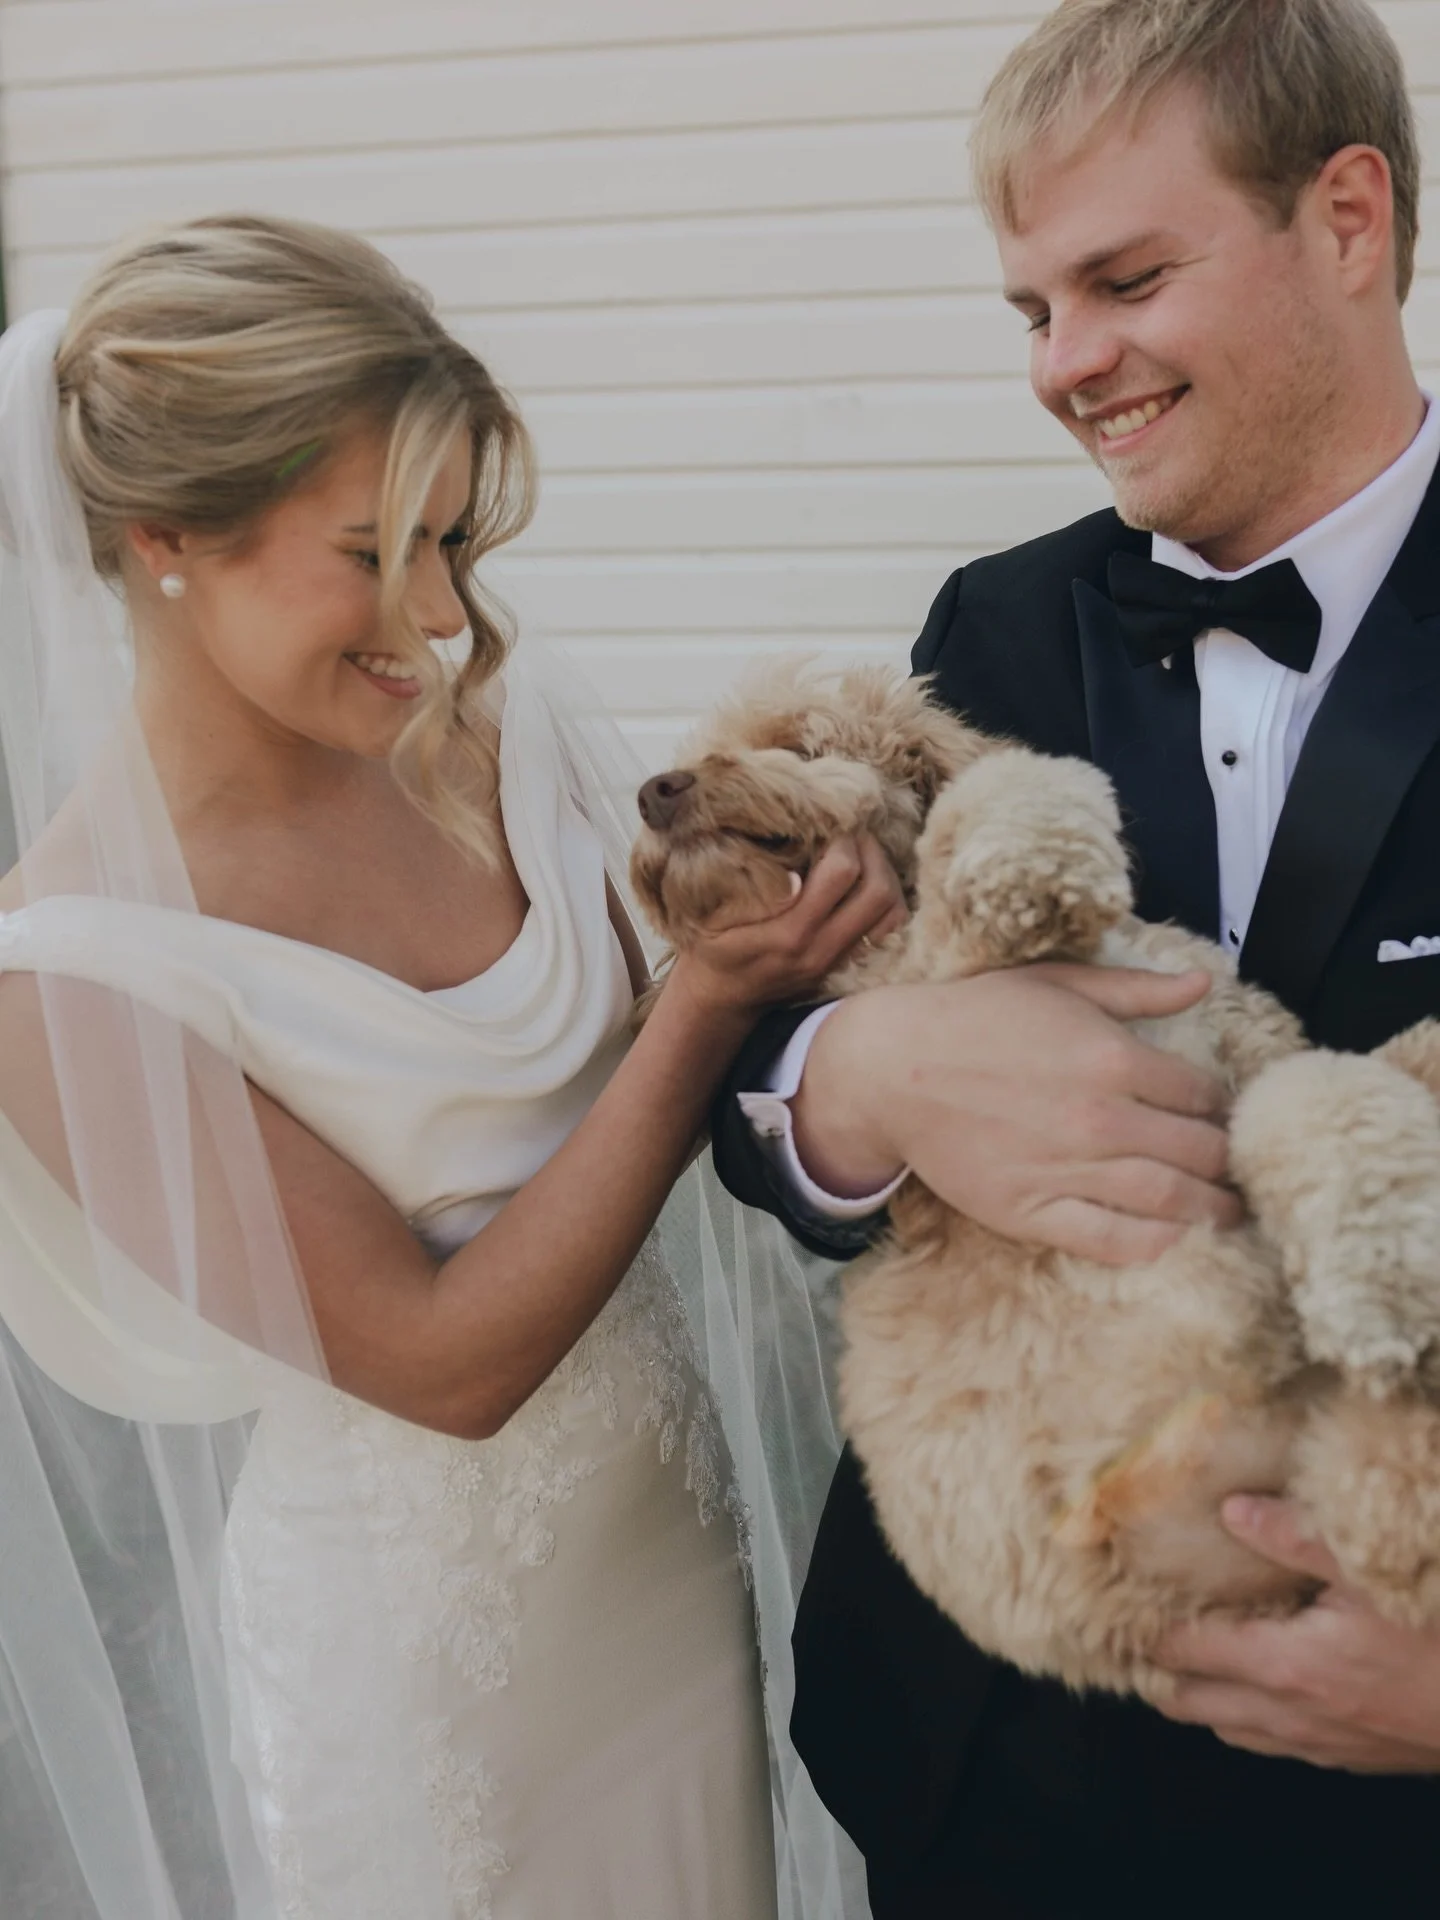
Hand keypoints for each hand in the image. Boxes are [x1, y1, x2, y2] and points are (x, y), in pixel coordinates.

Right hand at [665, 834, 905, 1021]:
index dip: (843, 839)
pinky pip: (889, 932)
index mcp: (789, 934)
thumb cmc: (714, 946)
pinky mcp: (847, 968)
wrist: (722, 997)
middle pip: (879, 891)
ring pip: (893, 913)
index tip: (830, 823)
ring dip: (885, 874)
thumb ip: (751, 893)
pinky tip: (865, 881)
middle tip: (853, 832)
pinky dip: (887, 901)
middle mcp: (822, 950)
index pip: (842, 873)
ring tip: (862, 854)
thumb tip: (797, 875)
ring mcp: (839, 962)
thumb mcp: (714, 916)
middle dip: (871, 851)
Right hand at [792, 962, 1239, 1263]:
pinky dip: (1154, 1244)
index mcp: (1114, 1057)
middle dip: (1230, 1163)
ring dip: (1211, 1209)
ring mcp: (1068, 1169)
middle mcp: (1101, 1118)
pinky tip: (1174, 1239)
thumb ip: (1135, 989)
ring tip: (1230, 1212)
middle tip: (1242, 1171)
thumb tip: (1202, 984)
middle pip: (1199, 1152)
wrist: (895, 1067)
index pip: (1203, 1096)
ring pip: (1168, 1200)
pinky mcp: (1032, 1210)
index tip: (1228, 1118)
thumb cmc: (976, 1016)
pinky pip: (1111, 1240)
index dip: (1225, 1108)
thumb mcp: (1058, 982)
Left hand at [1154, 1496, 1439, 1771]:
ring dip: (1204, 1698)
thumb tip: (1233, 1509)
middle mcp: (1291, 1713)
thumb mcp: (1371, 1571)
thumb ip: (1297, 1538)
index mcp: (1286, 1664)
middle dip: (1159, 1672)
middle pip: (1193, 1702)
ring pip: (1232, 1729)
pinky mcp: (1349, 1757)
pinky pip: (1275, 1743)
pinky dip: (1250, 1719)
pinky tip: (1259, 1690)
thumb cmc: (1439, 1638)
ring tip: (1187, 1660)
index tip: (1117, 1606)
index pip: (1188, 1649)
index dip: (1148, 1629)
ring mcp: (1320, 1742)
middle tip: (1137, 1635)